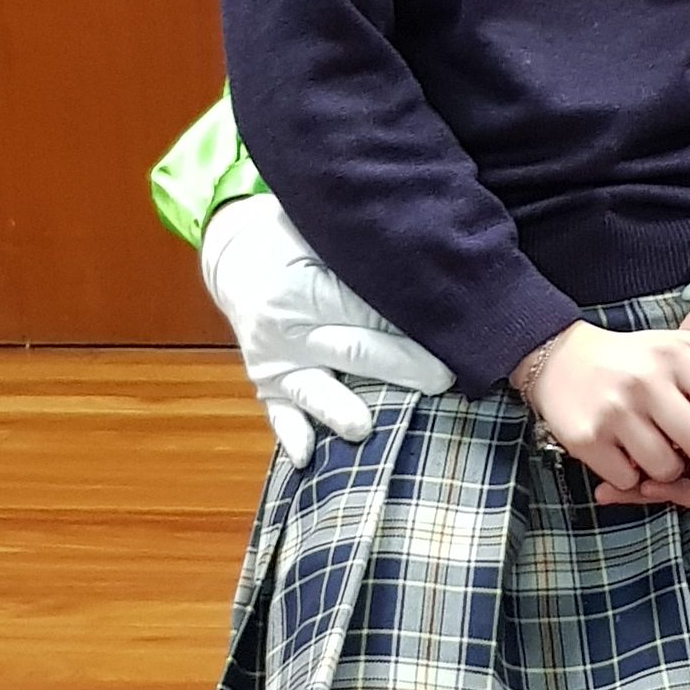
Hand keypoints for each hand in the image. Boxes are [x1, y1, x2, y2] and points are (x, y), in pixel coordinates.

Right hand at [202, 194, 455, 469]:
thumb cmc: (293, 239)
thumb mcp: (322, 233)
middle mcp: (286, 326)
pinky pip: (278, 412)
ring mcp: (274, 360)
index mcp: (304, 285)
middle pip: (352, 349)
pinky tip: (305, 456)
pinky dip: (291, 435)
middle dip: (403, 366)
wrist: (236, 255)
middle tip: (446, 378)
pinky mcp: (265, 383)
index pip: (364, 308)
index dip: (410, 321)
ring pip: (313, 388)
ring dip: (340, 409)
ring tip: (365, 427)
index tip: (452, 329)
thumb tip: (426, 265)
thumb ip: (363, 254)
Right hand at [516, 319, 689, 506]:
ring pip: (666, 468)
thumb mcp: (671, 341)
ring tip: (657, 455)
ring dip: (666, 471)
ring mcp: (615, 413)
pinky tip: (624, 457)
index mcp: (672, 357)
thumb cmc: (625, 356)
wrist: (556, 358)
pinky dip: (630, 476)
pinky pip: (627, 478)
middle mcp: (646, 383)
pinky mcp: (588, 439)